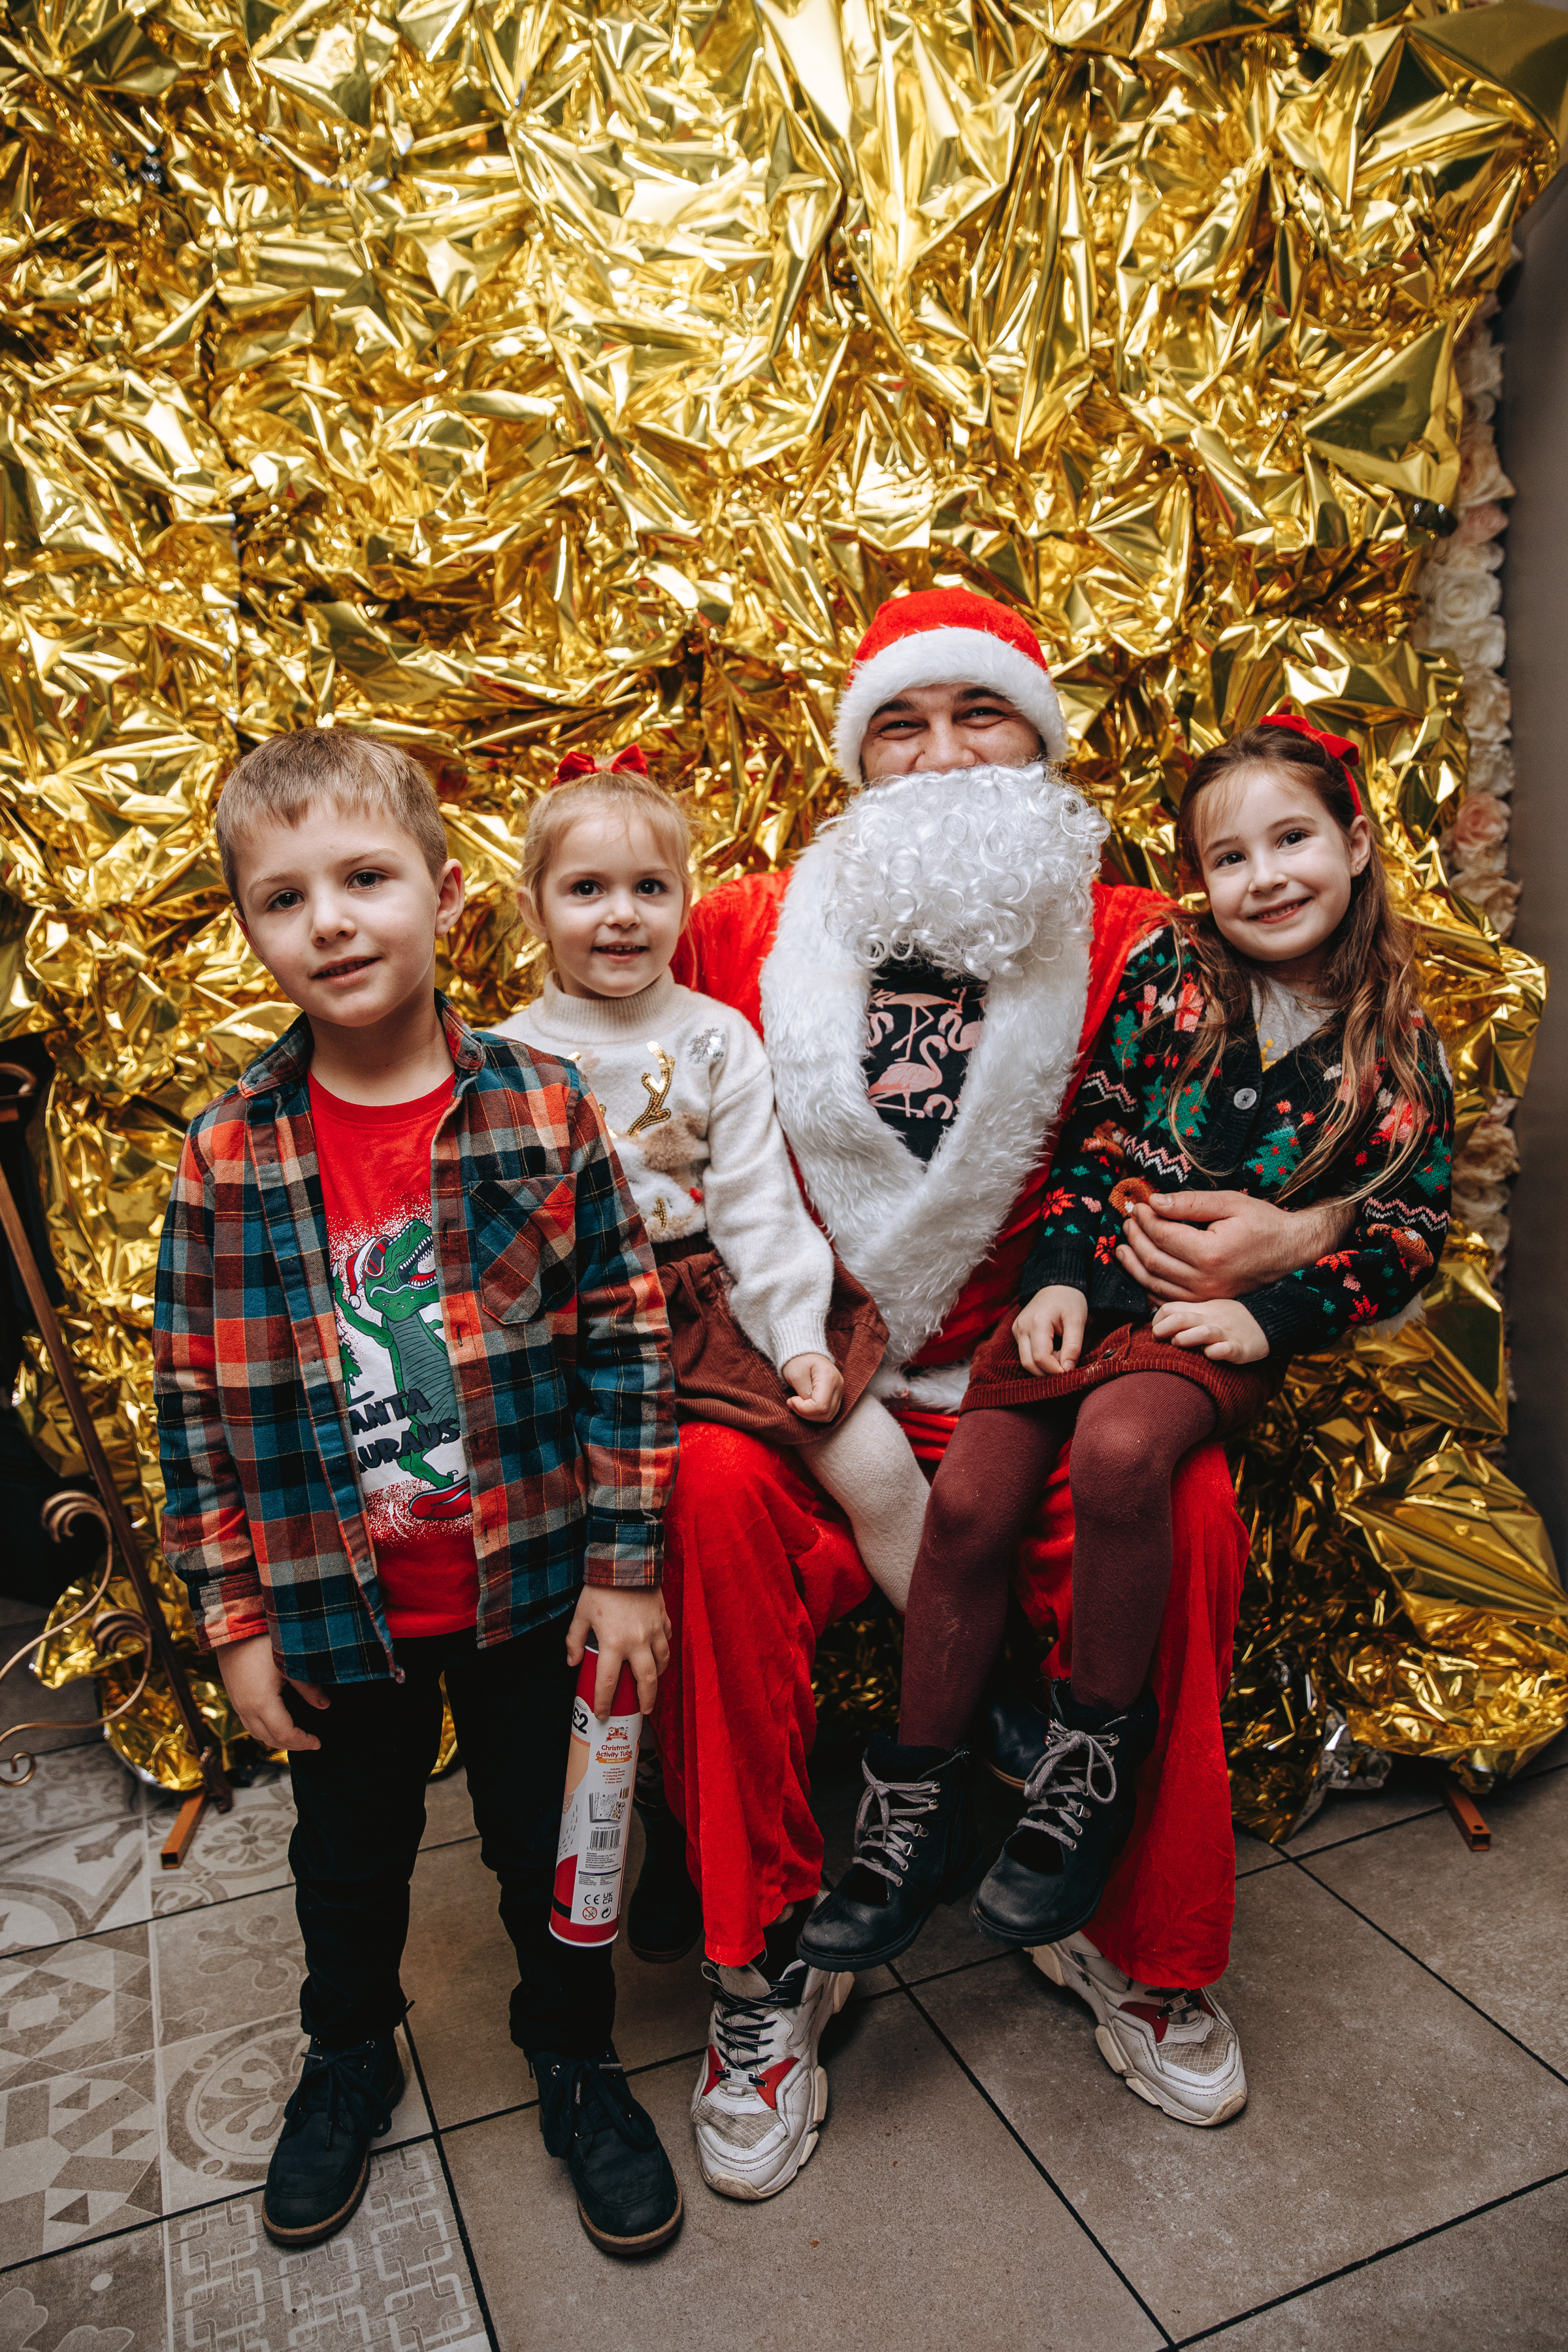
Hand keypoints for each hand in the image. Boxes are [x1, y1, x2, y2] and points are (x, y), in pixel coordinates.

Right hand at [214, 1632, 329, 1752]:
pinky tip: (276, 1723)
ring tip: (296, 1736)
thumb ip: (308, 1687)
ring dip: (277, 1739)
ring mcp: (238, 1704)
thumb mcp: (290, 1663)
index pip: (284, 1734)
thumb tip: (325, 1706)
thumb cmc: (262, 1642)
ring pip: (257, 1734)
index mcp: (262, 1703)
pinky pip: (249, 1725)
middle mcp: (246, 1709)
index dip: (302, 1741)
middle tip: (311, 1742)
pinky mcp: (234, 1698)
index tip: (318, 1742)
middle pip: (270, 1739)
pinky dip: (265, 1731)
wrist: (232, 1628)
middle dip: (292, 1744)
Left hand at [566, 1585, 671, 1718]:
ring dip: (658, 1677)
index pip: (608, 1683)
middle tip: (643, 1711)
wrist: (625, 1561)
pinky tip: (658, 1655)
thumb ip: (574, 1641)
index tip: (602, 1714)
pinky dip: (663, 1652)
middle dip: (646, 1700)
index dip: (604, 1702)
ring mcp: (654, 1631)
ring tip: (652, 1685)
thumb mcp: (580, 1614)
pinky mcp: (663, 1619)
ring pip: (662, 1663)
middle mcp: (637, 1642)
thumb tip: (572, 1663)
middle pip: (646, 1681)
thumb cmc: (600, 1588)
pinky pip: (667, 1642)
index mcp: (613, 1644)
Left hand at [782, 1351, 843, 1423]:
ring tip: (797, 1404)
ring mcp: (839, 1392)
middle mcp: (839, 1385)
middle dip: (806, 1414)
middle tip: (792, 1402)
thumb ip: (803, 1393)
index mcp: (829, 1377)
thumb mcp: (796, 1375)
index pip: (821, 1405)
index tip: (791, 1400)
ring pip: (828, 1416)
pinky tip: (805, 1406)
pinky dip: (814, 1414)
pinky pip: (827, 1413)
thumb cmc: (798, 1361)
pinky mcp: (836, 1396)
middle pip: (826, 1413)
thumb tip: (806, 1408)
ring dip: (810, 1415)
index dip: (804, 1409)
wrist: (804, 1354)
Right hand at [1013, 1285, 1087, 1374]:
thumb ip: (1073, 1346)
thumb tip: (1067, 1369)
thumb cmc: (1069, 1301)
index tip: (1071, 1371)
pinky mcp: (1016, 1333)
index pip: (1041, 1358)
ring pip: (1025, 1361)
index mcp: (1037, 1322)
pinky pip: (1025, 1354)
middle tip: (1066, 1368)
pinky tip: (1053, 1352)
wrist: (1056, 1286)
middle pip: (1029, 1363)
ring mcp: (1016, 1330)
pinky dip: (1039, 1360)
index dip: (1055, 1370)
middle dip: (1048, 1372)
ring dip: (1043, 1367)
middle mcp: (1021, 1327)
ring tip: (1061, 1357)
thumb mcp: (1077, 1321)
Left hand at [1116, 1192, 1353, 1300]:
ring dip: (1134, 1264)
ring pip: (1154, 1284)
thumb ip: (1189, 1203)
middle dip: (1135, 1239)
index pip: (1162, 1236)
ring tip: (1124, 1245)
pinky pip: (1167, 1298)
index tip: (1139, 1205)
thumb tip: (1154, 1201)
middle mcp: (1206, 1280)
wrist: (1291, 1251)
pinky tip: (1140, 1269)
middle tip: (1129, 1221)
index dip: (1145, 1219)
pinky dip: (1148, 1285)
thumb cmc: (1262, 1222)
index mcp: (1211, 1253)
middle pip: (1152, 1261)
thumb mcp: (1229, 1202)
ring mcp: (1205, 1296)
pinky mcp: (1207, 1303)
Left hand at [1150, 1295, 1268, 1362]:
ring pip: (1202, 1332)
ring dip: (1185, 1339)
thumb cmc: (1226, 1319)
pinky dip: (1214, 1353)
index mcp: (1200, 1309)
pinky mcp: (1240, 1348)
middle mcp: (1211, 1319)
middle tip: (1158, 1339)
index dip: (1156, 1321)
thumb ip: (1183, 1313)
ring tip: (1179, 1343)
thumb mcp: (1205, 1310)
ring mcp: (1226, 1333)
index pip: (1170, 1309)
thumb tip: (1155, 1323)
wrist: (1264, 1321)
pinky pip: (1225, 1349)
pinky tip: (1209, 1354)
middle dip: (1162, 1329)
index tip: (1155, 1333)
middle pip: (1181, 1318)